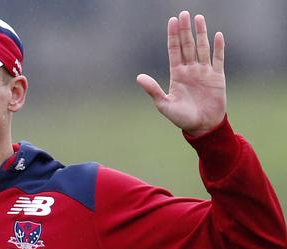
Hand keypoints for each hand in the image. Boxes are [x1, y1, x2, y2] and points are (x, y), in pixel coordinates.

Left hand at [136, 11, 225, 134]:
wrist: (202, 126)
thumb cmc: (181, 118)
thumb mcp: (164, 104)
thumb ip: (153, 90)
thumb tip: (138, 77)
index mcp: (177, 74)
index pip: (174, 50)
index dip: (173, 36)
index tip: (172, 21)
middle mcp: (190, 70)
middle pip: (187, 45)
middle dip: (185, 30)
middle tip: (183, 13)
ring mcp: (204, 72)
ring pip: (202, 48)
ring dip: (201, 33)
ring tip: (198, 18)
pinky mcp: (217, 76)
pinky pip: (218, 59)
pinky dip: (218, 47)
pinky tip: (217, 35)